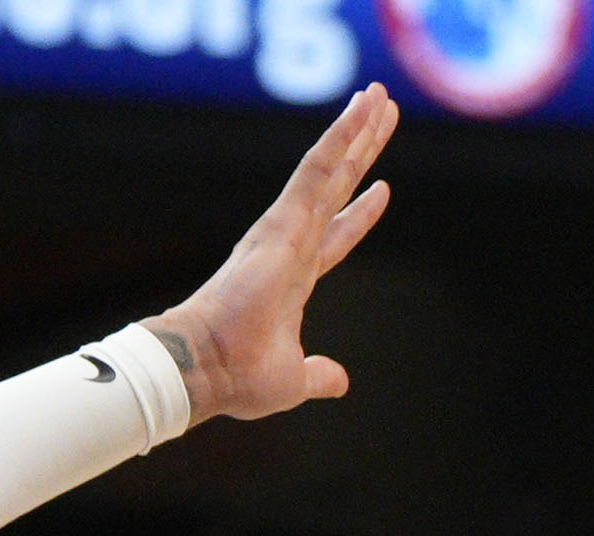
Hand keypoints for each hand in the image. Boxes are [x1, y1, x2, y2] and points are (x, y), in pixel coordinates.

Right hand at [149, 89, 396, 429]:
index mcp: (294, 277)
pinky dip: (340, 138)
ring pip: (330, 167)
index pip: (336, 236)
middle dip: (362, 151)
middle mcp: (290, 244)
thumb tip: (340, 382)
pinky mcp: (283, 221)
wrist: (208, 369)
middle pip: (338, 187)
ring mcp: (286, 229)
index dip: (360, 214)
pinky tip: (361, 112)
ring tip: (381, 96)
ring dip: (357, 130)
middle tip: (384, 114)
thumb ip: (319, 374)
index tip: (383, 189)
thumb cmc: (238, 377)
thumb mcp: (294, 379)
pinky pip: (318, 169)